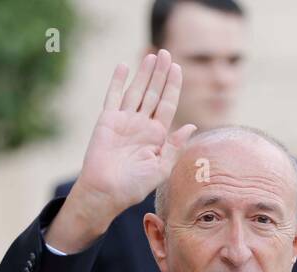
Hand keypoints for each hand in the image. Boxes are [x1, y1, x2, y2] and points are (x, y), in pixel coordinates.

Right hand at [47, 50, 196, 251]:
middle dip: (160, 74)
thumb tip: (191, 125)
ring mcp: (124, 121)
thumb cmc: (133, 186)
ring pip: (136, 91)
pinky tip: (123, 66)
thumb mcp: (161, 168)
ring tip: (151, 55)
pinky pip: (113, 96)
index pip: (167, 105)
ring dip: (144, 73)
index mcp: (157, 136)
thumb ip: (174, 146)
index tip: (177, 68)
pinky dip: (117, 81)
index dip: (173, 86)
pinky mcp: (107, 120)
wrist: (105, 192)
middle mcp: (142, 125)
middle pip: (154, 93)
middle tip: (166, 53)